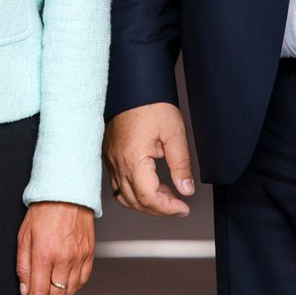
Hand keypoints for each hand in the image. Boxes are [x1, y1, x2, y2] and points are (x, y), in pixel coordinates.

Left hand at [15, 201, 93, 294]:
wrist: (67, 191)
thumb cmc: (43, 209)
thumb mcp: (24, 234)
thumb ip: (23, 265)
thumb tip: (25, 290)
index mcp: (44, 253)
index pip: (38, 293)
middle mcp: (64, 258)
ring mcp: (79, 257)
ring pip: (70, 291)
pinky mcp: (89, 254)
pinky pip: (83, 280)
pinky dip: (73, 288)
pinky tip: (64, 287)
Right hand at [103, 102, 193, 216]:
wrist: (133, 85)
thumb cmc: (152, 104)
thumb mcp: (174, 134)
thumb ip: (181, 165)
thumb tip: (186, 190)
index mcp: (133, 158)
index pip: (148, 197)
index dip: (167, 208)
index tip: (183, 208)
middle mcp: (117, 161)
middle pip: (135, 201)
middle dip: (159, 209)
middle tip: (179, 206)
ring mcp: (110, 158)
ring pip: (124, 196)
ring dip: (145, 202)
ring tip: (167, 195)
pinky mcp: (109, 154)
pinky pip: (118, 184)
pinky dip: (134, 191)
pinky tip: (151, 184)